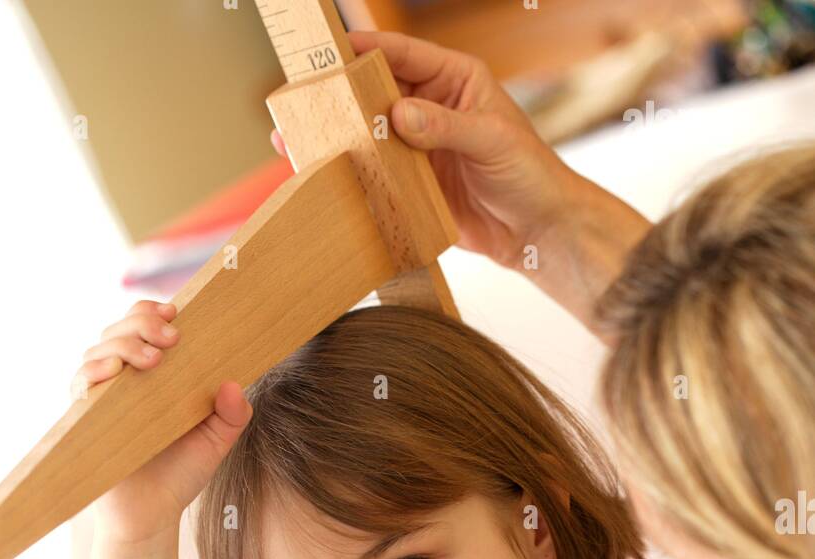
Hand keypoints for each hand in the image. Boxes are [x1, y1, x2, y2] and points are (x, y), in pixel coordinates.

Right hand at [71, 299, 252, 544]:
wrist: (151, 517)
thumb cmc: (180, 474)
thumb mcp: (215, 442)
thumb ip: (231, 415)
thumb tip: (232, 385)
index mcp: (156, 374)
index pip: (146, 326)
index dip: (155, 312)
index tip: (177, 312)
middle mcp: (125, 378)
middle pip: (122, 329)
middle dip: (144, 323)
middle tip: (171, 336)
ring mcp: (103, 396)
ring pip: (100, 350)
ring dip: (124, 345)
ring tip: (151, 358)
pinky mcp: (85, 417)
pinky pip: (80, 384)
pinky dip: (93, 371)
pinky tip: (112, 371)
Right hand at [270, 30, 575, 271]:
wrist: (537, 230)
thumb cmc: (529, 173)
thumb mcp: (492, 141)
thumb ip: (446, 126)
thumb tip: (400, 114)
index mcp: (454, 81)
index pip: (403, 55)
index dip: (367, 49)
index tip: (334, 50)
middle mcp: (431, 108)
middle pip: (376, 91)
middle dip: (341, 92)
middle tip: (304, 95)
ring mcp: (418, 148)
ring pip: (370, 133)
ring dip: (340, 134)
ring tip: (300, 134)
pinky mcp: (412, 186)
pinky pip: (377, 174)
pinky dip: (354, 173)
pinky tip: (325, 172)